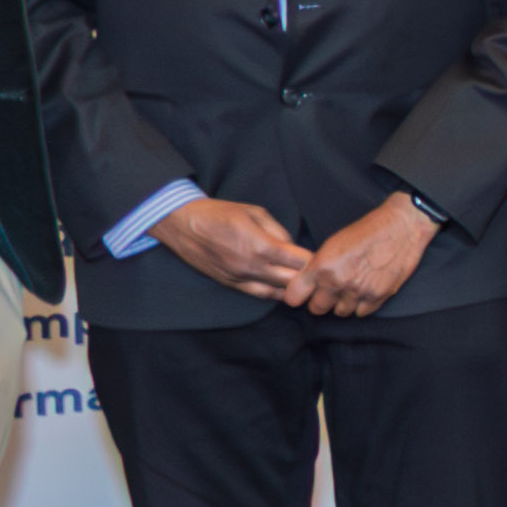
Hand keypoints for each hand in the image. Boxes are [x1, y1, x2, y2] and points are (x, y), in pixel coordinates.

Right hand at [156, 195, 323, 304]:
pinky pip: (258, 294)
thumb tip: (292, 247)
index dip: (313, 261)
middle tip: (319, 274)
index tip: (324, 259)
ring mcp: (239, 277)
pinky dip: (274, 293)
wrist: (182, 223)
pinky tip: (284, 289)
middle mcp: (250, 265)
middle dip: (308, 278)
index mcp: (260, 245)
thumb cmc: (219, 213)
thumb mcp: (255, 212)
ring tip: (305, 284)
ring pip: (276, 292)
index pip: (298, 261)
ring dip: (292, 289)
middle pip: (291, 281)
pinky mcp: (229, 283)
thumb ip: (278, 231)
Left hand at [298, 193, 437, 317]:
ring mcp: (359, 291)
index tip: (304, 293)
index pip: (294, 297)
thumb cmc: (367, 231)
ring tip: (351, 287)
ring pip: (340, 312)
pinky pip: (361, 312)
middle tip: (330, 290)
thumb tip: (306, 286)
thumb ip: (316, 267)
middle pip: (317, 309)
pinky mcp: (378, 297)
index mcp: (322, 266)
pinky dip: (362, 304)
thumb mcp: (333, 244)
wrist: (401, 227)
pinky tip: (366, 289)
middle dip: (321, 301)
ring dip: (343, 303)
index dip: (298, 295)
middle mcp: (338, 282)